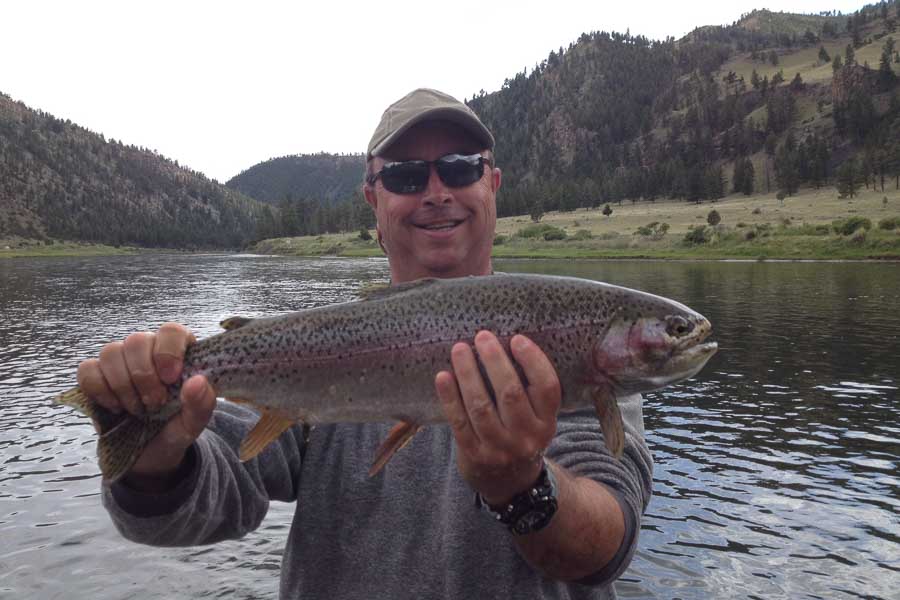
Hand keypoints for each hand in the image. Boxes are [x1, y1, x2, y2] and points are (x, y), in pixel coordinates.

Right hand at [76, 323, 214, 483]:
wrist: (149, 455)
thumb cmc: (175, 430)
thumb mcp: (193, 423)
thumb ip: (202, 403)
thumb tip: (198, 381)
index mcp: (179, 354)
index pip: (171, 331)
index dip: (168, 350)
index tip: (170, 378)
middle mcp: (148, 351)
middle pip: (137, 341)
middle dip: (143, 376)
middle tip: (154, 403)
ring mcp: (121, 363)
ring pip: (111, 352)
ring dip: (122, 385)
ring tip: (137, 410)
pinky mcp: (97, 377)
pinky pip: (87, 370)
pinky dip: (99, 389)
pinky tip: (115, 407)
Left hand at [436, 331, 561, 504]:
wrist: (510, 484)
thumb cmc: (521, 436)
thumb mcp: (537, 419)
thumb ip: (528, 391)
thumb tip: (502, 343)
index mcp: (547, 423)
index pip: (547, 388)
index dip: (533, 361)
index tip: (517, 339)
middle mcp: (527, 437)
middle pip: (511, 394)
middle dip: (494, 361)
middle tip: (482, 336)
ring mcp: (500, 449)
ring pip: (481, 406)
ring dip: (468, 374)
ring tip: (459, 350)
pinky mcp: (474, 455)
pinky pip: (459, 422)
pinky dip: (450, 397)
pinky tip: (443, 377)